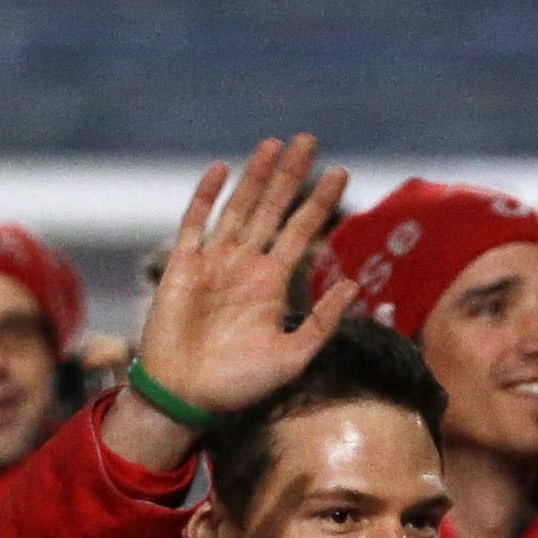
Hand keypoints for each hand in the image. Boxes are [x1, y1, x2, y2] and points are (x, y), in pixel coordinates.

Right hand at [109, 137, 354, 469]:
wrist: (187, 397)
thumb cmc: (239, 385)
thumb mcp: (293, 357)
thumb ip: (322, 322)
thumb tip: (354, 284)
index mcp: (273, 284)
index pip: (303, 232)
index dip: (321, 202)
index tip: (343, 172)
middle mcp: (246, 266)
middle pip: (273, 209)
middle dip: (291, 175)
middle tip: (309, 139)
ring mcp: (214, 262)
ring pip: (239, 207)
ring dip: (256, 176)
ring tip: (275, 144)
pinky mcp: (182, 266)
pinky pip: (195, 223)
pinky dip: (206, 196)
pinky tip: (222, 169)